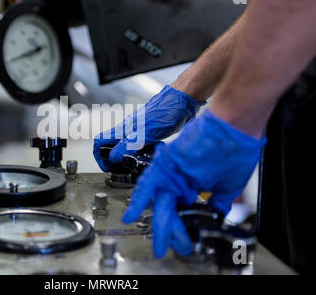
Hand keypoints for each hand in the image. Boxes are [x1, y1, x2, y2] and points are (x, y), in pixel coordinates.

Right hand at [93, 85, 202, 171]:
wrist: (183, 100)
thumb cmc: (167, 111)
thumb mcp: (147, 132)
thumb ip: (129, 144)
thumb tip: (114, 156)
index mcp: (124, 129)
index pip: (100, 141)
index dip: (99, 156)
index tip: (107, 167)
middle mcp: (128, 129)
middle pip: (111, 146)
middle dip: (114, 160)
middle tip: (122, 170)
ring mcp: (138, 130)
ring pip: (126, 147)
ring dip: (129, 157)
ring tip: (139, 164)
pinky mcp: (148, 132)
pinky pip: (139, 145)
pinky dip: (142, 153)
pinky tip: (152, 154)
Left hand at [122, 109, 265, 257]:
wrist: (236, 123)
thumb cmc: (238, 148)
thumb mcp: (231, 185)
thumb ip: (219, 201)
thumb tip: (216, 216)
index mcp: (195, 184)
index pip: (184, 211)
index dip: (183, 227)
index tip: (184, 242)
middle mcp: (182, 179)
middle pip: (170, 209)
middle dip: (170, 230)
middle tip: (168, 247)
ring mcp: (174, 172)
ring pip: (159, 200)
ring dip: (158, 222)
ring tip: (158, 241)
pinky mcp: (167, 163)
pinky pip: (148, 183)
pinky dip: (140, 199)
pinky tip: (132, 214)